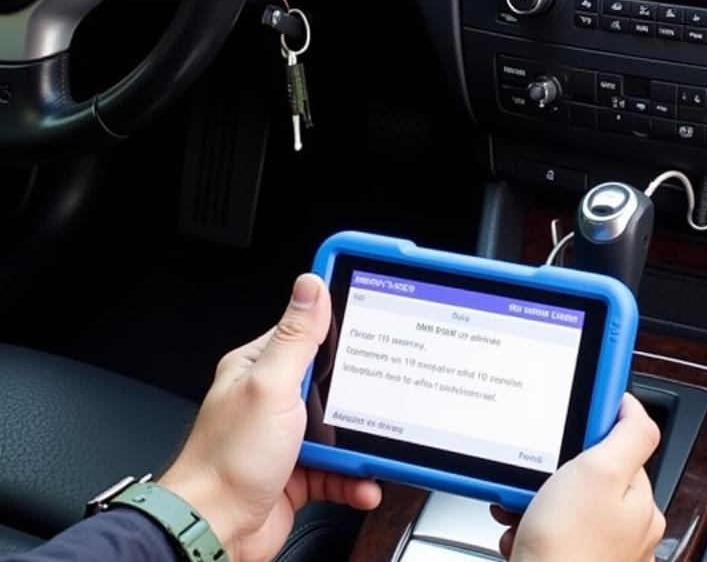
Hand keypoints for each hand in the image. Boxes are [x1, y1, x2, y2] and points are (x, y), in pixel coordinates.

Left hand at [160, 274, 380, 561]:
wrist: (213, 533)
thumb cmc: (226, 462)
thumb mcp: (270, 387)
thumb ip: (295, 338)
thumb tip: (309, 286)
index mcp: (261, 365)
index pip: (304, 327)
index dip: (336, 317)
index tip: (369, 310)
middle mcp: (272, 398)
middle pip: (330, 380)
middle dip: (358, 393)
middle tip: (381, 392)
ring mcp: (286, 437)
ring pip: (339, 427)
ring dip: (359, 444)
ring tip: (372, 449)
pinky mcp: (298, 472)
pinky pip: (338, 469)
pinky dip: (353, 477)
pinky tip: (362, 482)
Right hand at [491, 393, 664, 561]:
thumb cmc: (569, 549)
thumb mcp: (601, 472)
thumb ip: (629, 434)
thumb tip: (635, 406)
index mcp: (641, 502)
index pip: (619, 446)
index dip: (590, 433)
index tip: (569, 432)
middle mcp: (626, 529)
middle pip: (585, 474)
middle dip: (553, 471)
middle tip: (538, 477)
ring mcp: (598, 548)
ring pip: (561, 502)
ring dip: (535, 499)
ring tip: (524, 509)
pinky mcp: (570, 560)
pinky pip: (546, 530)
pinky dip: (528, 526)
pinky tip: (520, 530)